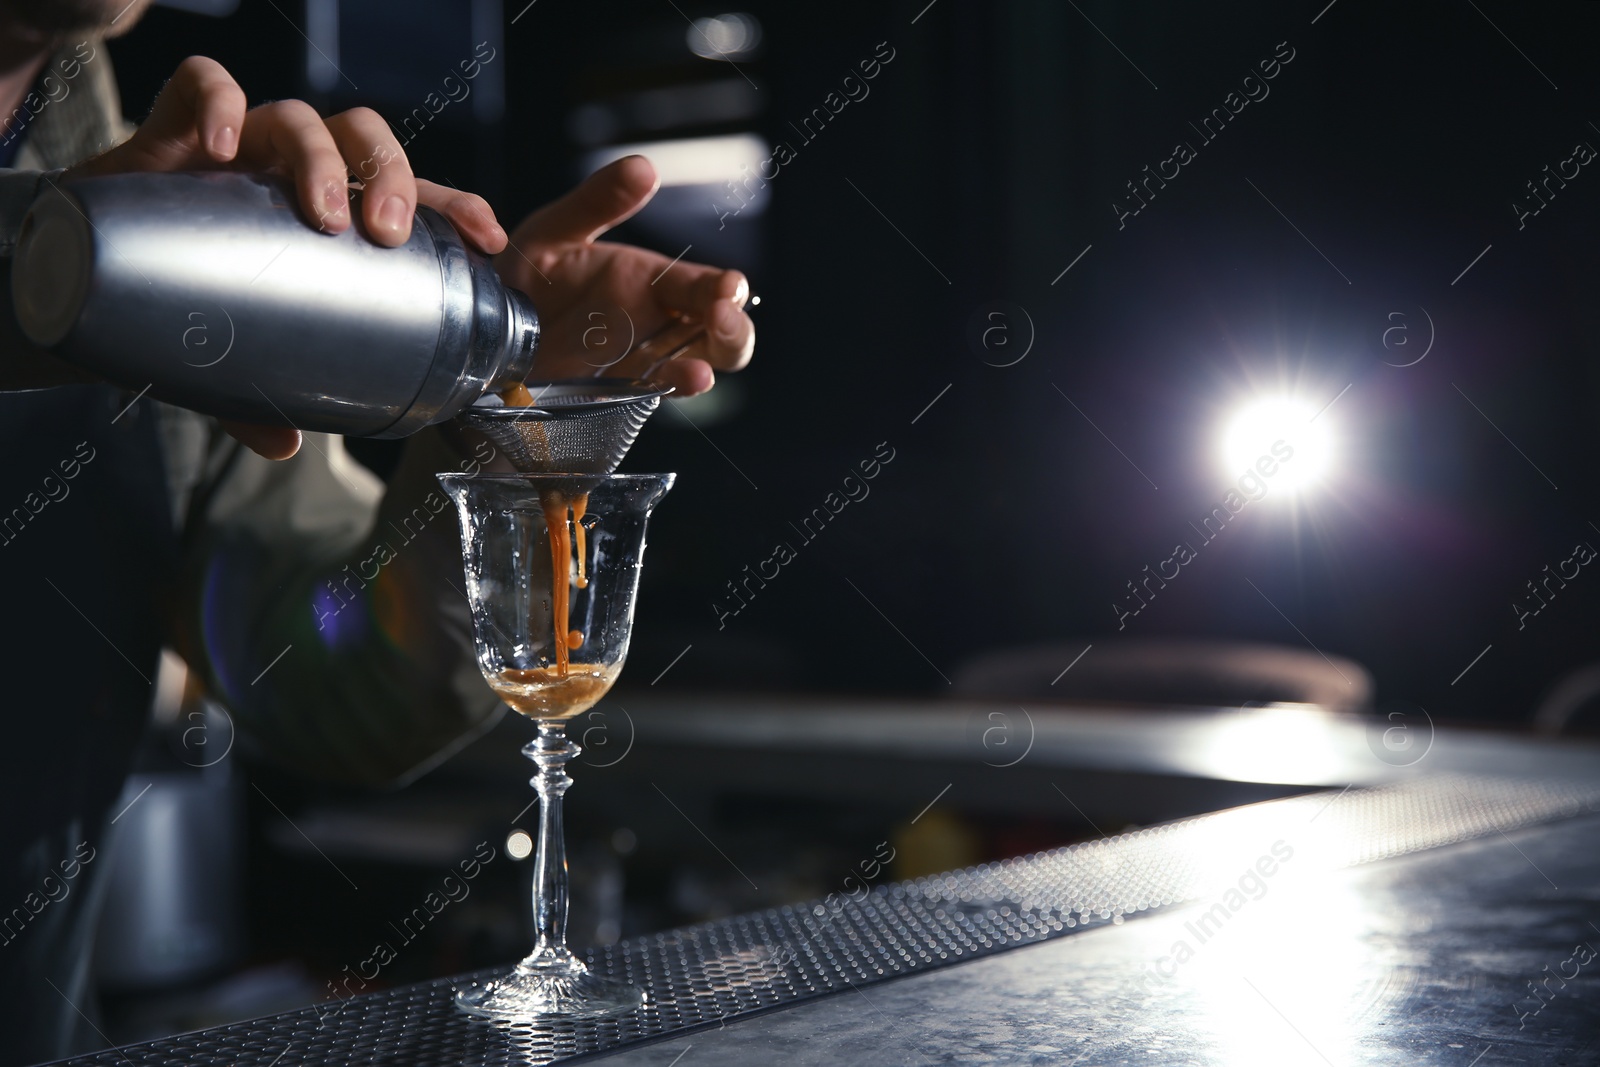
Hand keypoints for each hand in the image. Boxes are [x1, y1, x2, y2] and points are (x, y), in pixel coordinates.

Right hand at [64, 56, 509, 458]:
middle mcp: (293, 173)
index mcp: (330, 216)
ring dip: (320, 159)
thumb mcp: (233, 357)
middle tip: (386, 234)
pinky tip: (223, 149)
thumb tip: (285, 448)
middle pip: (364, 140)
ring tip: (322, 214)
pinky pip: (202, 84)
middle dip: (391, 176)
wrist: (89, 267)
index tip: (486, 241)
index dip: (454, 208)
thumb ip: (260, 395)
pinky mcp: (173, 125)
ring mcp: (240, 145)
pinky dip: (219, 103)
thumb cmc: (186, 302)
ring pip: (299, 116)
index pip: (409, 196)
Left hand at [496, 156, 753, 396]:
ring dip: (714, 360)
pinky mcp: (619, 388)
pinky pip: (658, 389)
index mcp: (653, 281)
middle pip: (721, 330)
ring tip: (703, 362)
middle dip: (733, 327)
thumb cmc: (526, 279)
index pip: (707, 285)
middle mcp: (657, 323)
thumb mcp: (556, 230)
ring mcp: (641, 359)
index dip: (726, 288)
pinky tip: (687, 378)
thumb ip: (598, 201)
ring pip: (704, 363)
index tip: (728, 286)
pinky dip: (676, 386)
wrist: (485, 330)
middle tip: (722, 316)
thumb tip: (643, 167)